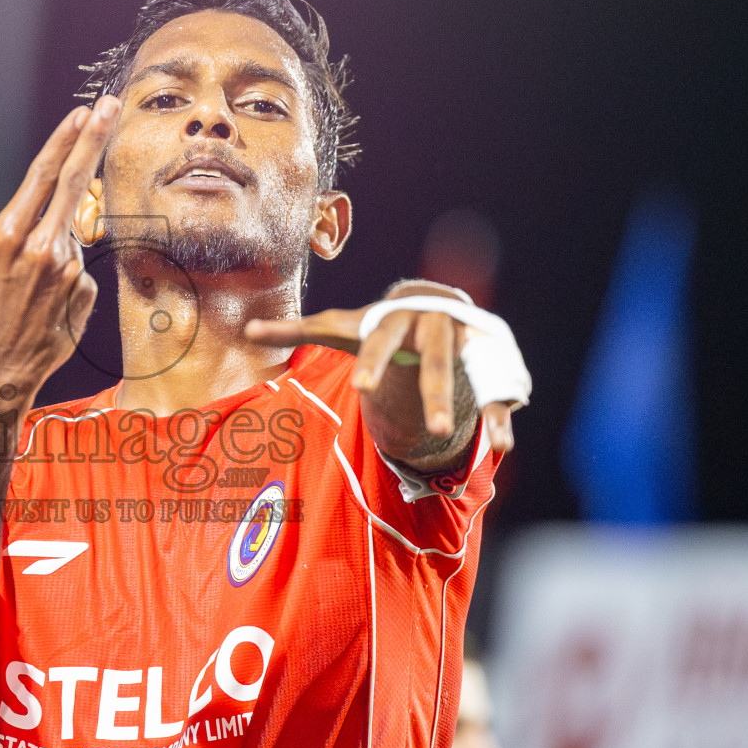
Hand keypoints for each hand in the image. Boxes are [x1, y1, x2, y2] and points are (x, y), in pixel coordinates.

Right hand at [0, 98, 122, 404]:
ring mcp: (67, 269)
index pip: (41, 176)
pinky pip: (80, 268)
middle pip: (74, 182)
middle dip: (94, 140)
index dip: (63, 141)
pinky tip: (51, 297)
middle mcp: (40, 247)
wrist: (0, 368)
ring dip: (59, 243)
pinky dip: (68, 275)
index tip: (83, 112)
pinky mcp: (85, 290)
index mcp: (7, 234)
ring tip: (35, 278)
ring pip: (71, 234)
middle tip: (111, 107)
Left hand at [245, 288, 516, 453]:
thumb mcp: (341, 325)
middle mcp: (435, 326)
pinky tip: (502, 447)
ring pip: (472, 374)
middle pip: (437, 359)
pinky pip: (497, 390)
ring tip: (469, 442)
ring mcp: (465, 343)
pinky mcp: (489, 361)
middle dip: (436, 393)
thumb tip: (245, 329)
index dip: (374, 363)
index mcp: (395, 318)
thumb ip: (297, 330)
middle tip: (435, 430)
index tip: (362, 389)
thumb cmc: (378, 323)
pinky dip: (500, 418)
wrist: (436, 301)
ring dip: (476, 407)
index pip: (382, 340)